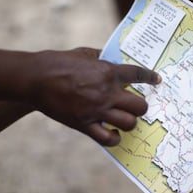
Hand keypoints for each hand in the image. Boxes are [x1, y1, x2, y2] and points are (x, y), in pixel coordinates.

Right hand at [26, 48, 160, 145]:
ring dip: (130, 122)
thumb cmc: (58, 62)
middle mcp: (106, 93)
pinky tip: (113, 133)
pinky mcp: (84, 124)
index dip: (150, 78)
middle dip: (141, 107)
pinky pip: (108, 139)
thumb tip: (116, 61)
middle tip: (136, 106)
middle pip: (140, 106)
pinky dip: (114, 138)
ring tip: (124, 120)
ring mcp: (96, 110)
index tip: (157, 80)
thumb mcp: (84, 53)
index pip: (137, 74)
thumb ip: (103, 58)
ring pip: (129, 123)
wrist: (36, 79)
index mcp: (107, 72)